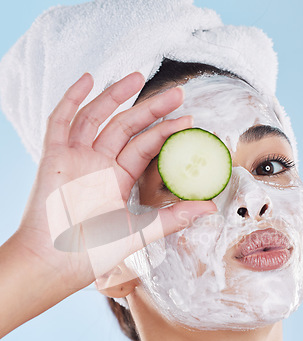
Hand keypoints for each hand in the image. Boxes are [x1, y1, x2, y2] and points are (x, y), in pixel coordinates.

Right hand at [14, 72, 216, 293]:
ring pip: (96, 117)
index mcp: (117, 179)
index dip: (166, 132)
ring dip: (114, 95)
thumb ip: (172, 218)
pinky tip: (88, 79)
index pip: (145, 146)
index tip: (189, 120)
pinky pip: (60, 121)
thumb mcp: (138, 232)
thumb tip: (209, 208)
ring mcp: (76, 158)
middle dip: (151, 108)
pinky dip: (71, 99)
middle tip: (178, 93)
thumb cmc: (92, 253)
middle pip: (126, 126)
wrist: (55, 264)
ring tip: (137, 76)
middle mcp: (98, 164)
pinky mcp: (54, 157)